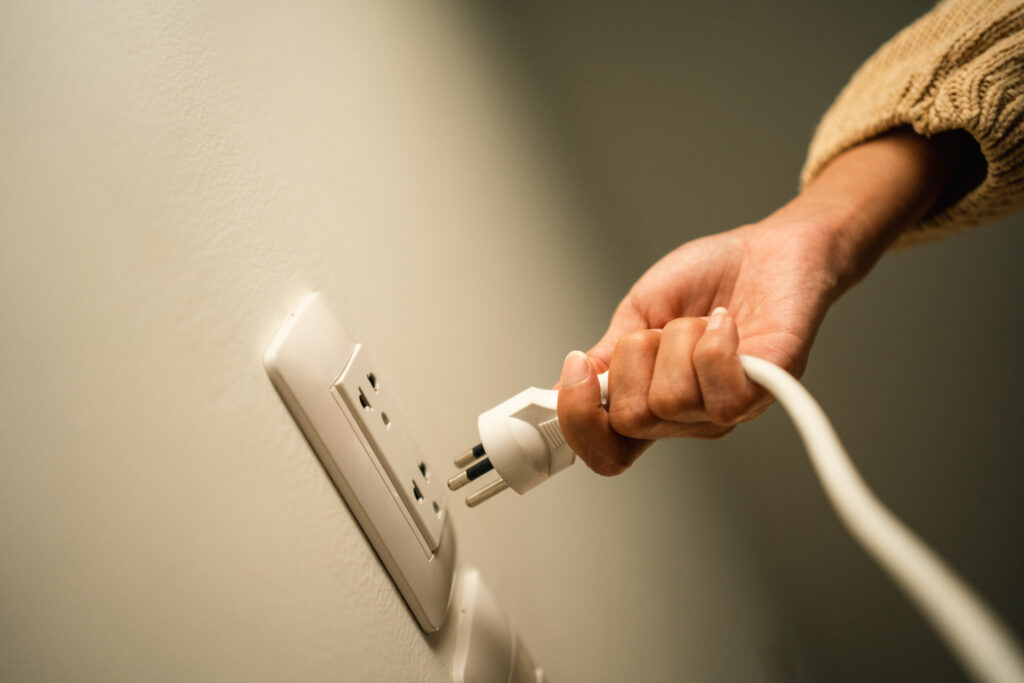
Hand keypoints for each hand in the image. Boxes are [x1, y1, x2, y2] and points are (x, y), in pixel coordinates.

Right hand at [557, 127, 975, 475]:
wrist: (768, 247)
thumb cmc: (710, 278)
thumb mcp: (639, 312)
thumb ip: (608, 356)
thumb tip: (566, 388)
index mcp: (650, 401)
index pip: (608, 452)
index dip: (580, 425)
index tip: (578, 371)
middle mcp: (688, 416)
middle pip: (632, 420)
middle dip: (634, 357)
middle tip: (660, 329)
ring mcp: (726, 407)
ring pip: (671, 400)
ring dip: (678, 341)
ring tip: (701, 320)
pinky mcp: (766, 389)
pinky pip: (723, 392)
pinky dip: (715, 343)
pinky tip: (724, 321)